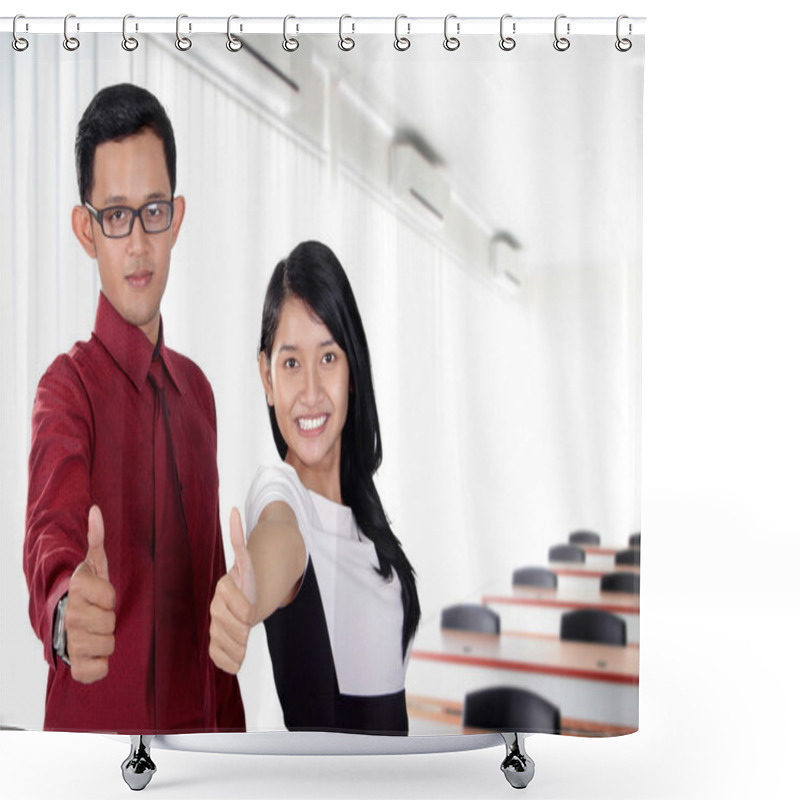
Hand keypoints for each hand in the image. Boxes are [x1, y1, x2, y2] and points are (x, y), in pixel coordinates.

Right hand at [65, 505, 116, 683]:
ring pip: (107, 646)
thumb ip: (97, 539)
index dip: (111, 597)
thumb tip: (96, 510)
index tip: (102, 596)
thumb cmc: (86, 592)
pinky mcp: (74, 666)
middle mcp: (70, 617)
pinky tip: (95, 654)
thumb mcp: (93, 564)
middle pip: (109, 624)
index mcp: (76, 590)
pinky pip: (96, 672)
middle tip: (99, 615)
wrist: (63, 622)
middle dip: (110, 619)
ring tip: (97, 632)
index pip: (110, 597)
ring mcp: (70, 642)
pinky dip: (100, 666)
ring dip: (108, 641)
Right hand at [209, 508, 256, 674]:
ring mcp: (214, 625)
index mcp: (223, 588)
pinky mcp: (214, 644)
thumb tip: (234, 510)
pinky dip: (228, 663)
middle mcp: (215, 607)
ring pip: (222, 644)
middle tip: (250, 626)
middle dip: (241, 631)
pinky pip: (217, 658)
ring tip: (246, 644)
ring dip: (237, 649)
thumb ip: (239, 539)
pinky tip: (237, 661)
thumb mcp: (248, 560)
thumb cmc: (248, 581)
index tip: (253, 611)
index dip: (244, 609)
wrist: (247, 599)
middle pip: (227, 627)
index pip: (231, 604)